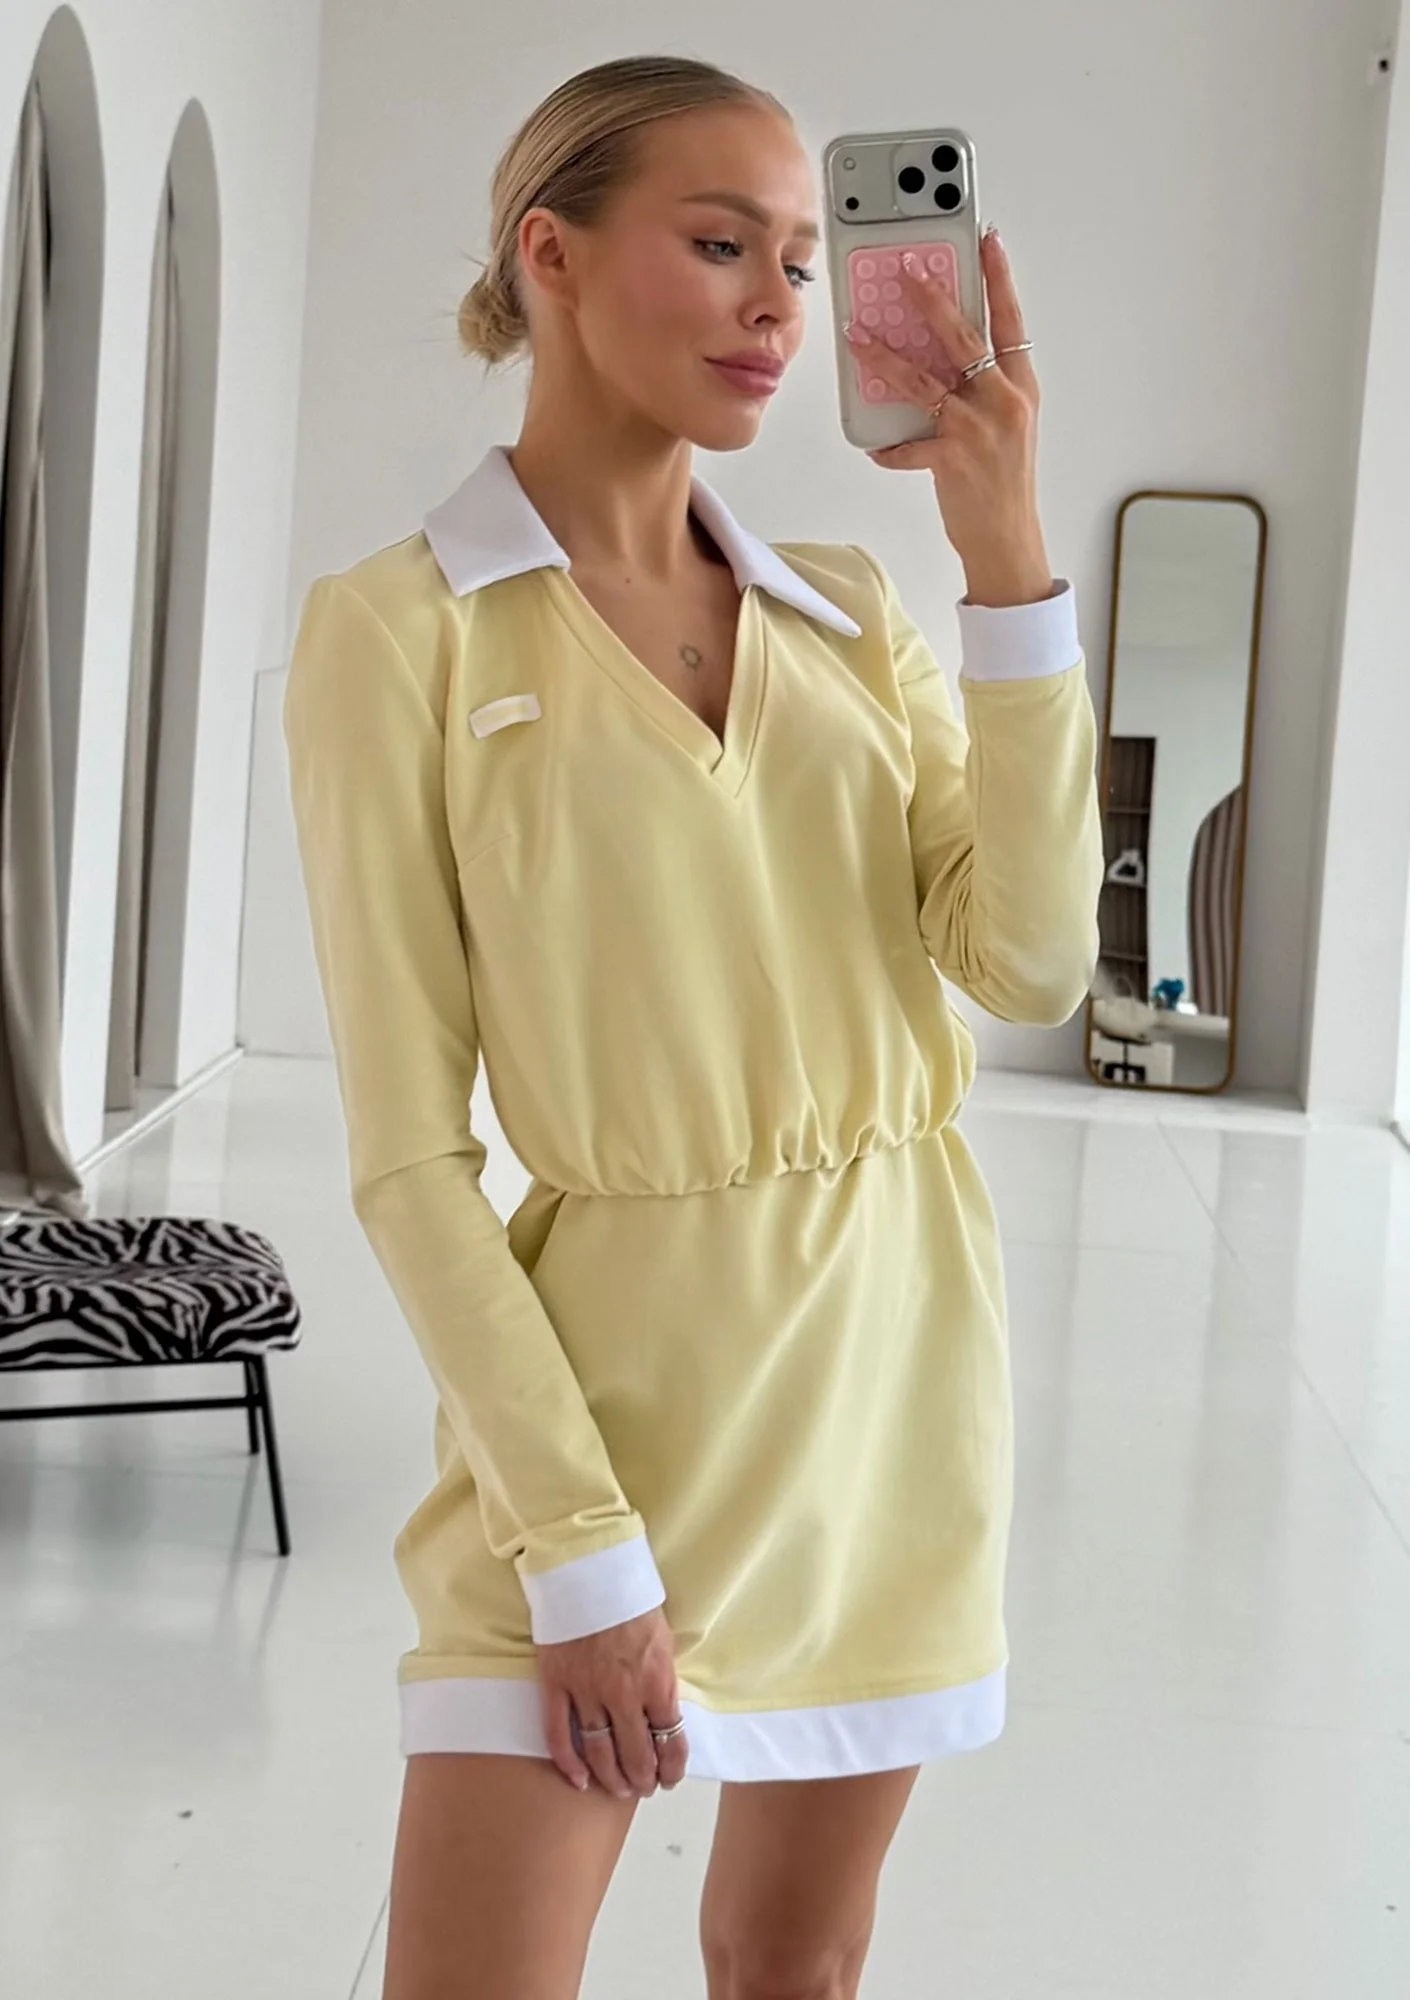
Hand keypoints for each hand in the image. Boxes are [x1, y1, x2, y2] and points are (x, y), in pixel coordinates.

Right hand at [536, 1606, 687, 1798]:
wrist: (590, 1570)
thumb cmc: (632, 1601)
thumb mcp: (663, 1639)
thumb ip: (663, 1679)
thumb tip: (666, 1713)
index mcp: (656, 1681)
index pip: (670, 1740)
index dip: (672, 1767)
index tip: (670, 1778)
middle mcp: (623, 1694)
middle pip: (635, 1754)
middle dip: (643, 1778)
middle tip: (644, 1788)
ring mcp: (586, 1691)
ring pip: (600, 1751)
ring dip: (612, 1778)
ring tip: (619, 1790)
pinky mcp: (556, 1684)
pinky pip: (559, 1734)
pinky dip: (569, 1763)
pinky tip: (579, 1781)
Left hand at [844, 229, 1053, 607]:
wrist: (1007, 538)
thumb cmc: (1004, 481)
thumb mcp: (1008, 425)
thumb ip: (984, 388)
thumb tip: (941, 357)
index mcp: (1021, 387)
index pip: (1010, 321)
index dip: (999, 277)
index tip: (987, 238)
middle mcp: (1003, 401)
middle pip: (963, 337)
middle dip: (930, 298)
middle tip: (905, 269)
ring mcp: (978, 429)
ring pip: (923, 380)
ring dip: (885, 356)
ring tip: (859, 335)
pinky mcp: (952, 459)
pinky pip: (908, 443)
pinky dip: (888, 446)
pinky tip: (874, 446)